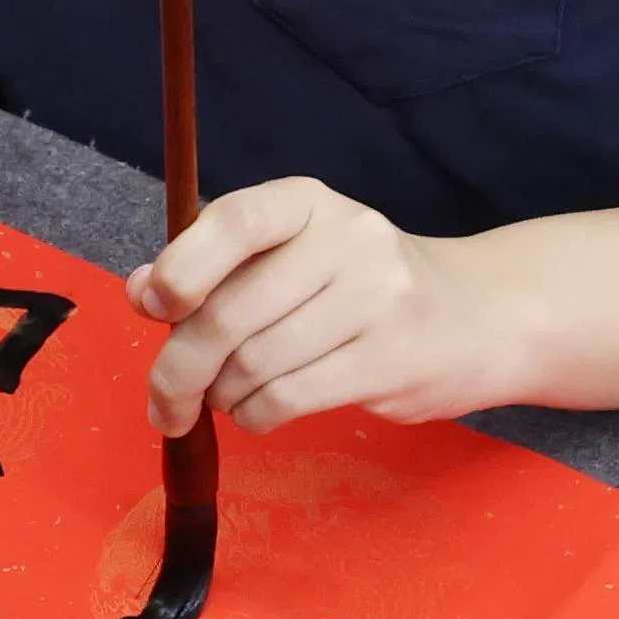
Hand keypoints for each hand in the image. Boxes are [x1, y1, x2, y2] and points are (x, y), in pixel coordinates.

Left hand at [138, 174, 551, 432]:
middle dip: (179, 370)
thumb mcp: (292, 255)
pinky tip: (260, 411)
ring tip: (225, 397)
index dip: (181, 268)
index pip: (233, 222)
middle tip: (165, 403)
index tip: (155, 307)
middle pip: (230, 314)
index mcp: (308, 202)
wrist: (477, 316)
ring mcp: (375, 300)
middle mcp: (346, 240)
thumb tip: (141, 292)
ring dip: (220, 396)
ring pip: (255, 365)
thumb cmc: (360, 286)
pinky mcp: (390, 360)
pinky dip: (255, 416)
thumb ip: (215, 268)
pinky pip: (288, 399)